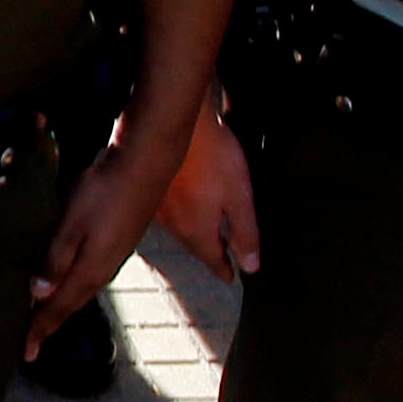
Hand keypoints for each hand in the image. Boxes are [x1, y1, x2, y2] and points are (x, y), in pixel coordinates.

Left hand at [28, 137, 165, 360]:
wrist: (143, 167)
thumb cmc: (104, 193)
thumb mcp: (72, 225)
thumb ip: (55, 260)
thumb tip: (37, 295)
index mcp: (89, 271)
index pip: (57, 309)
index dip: (39, 331)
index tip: (24, 354)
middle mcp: (102, 272)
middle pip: (69, 307)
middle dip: (48, 326)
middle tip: (30, 345)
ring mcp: (112, 259)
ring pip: (80, 293)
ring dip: (61, 309)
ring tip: (44, 320)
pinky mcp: (116, 246)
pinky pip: (89, 278)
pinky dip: (72, 290)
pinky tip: (66, 284)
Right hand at [158, 105, 260, 279]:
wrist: (178, 123)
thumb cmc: (214, 157)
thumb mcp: (240, 198)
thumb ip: (245, 234)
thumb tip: (251, 267)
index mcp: (197, 230)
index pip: (212, 261)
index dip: (224, 270)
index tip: (230, 278)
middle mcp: (174, 225)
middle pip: (194, 246)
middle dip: (208, 252)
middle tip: (218, 259)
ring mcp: (159, 207)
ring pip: (180, 229)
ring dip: (193, 233)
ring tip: (202, 233)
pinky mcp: (151, 189)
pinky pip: (169, 211)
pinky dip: (181, 215)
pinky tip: (185, 205)